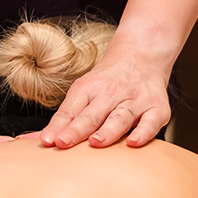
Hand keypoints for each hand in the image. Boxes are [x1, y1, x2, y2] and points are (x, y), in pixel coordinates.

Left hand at [37, 46, 171, 148]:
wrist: (142, 54)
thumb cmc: (107, 81)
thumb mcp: (84, 91)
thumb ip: (66, 117)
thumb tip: (41, 139)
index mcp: (88, 89)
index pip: (70, 110)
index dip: (58, 126)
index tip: (47, 141)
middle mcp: (110, 93)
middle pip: (91, 115)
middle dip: (76, 130)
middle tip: (62, 143)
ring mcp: (134, 100)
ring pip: (119, 118)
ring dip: (107, 131)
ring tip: (95, 143)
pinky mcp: (156, 109)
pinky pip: (151, 122)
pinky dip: (143, 133)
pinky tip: (134, 143)